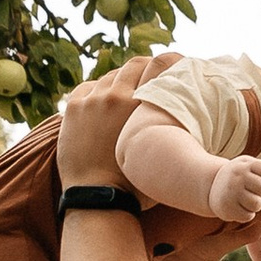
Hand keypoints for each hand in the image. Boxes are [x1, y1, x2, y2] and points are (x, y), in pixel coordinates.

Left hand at [54, 50, 173, 191]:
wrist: (97, 198)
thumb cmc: (136, 185)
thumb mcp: (164, 152)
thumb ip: (171, 128)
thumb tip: (186, 118)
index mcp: (143, 104)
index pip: (159, 64)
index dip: (168, 61)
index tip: (173, 64)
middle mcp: (118, 95)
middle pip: (134, 65)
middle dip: (143, 68)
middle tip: (149, 78)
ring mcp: (93, 100)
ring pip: (110, 77)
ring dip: (119, 82)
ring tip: (124, 96)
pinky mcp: (74, 108)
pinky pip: (87, 87)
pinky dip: (96, 91)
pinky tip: (101, 102)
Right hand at [207, 152, 260, 231]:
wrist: (212, 187)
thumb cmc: (241, 177)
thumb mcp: (253, 167)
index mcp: (245, 164)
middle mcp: (237, 176)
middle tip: (254, 191)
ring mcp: (231, 192)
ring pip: (257, 204)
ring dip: (256, 205)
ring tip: (247, 200)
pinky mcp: (227, 208)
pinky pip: (248, 216)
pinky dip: (247, 214)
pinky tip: (239, 207)